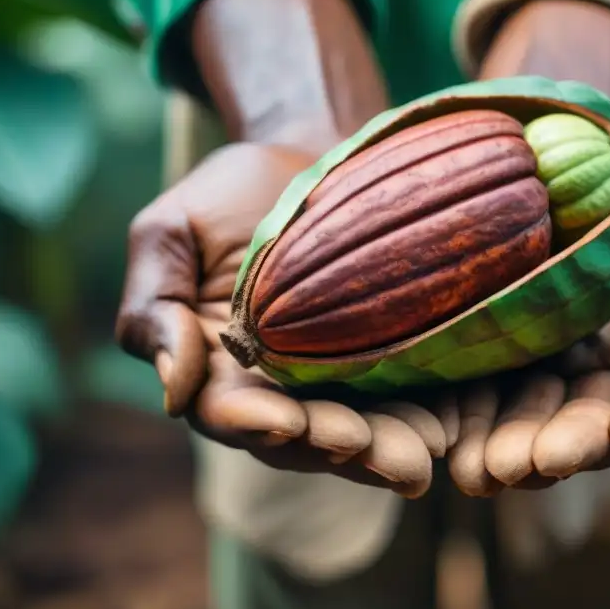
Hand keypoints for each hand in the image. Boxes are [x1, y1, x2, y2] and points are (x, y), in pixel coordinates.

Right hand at [115, 143, 445, 496]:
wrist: (307, 155)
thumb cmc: (228, 195)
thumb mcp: (169, 234)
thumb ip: (155, 307)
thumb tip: (172, 388)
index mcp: (217, 371)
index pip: (231, 412)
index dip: (256, 423)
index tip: (285, 422)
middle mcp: (278, 391)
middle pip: (304, 437)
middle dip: (338, 447)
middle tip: (371, 451)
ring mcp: (338, 381)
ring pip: (362, 429)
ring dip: (391, 447)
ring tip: (423, 453)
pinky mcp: (391, 361)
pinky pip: (409, 397)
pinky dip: (431, 415)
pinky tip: (454, 428)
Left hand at [446, 154, 609, 495]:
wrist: (580, 150)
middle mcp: (599, 373)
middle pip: (584, 424)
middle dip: (564, 446)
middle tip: (538, 463)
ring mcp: (542, 365)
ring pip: (527, 420)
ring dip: (507, 448)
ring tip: (483, 470)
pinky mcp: (491, 349)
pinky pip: (477, 391)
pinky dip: (465, 420)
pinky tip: (448, 442)